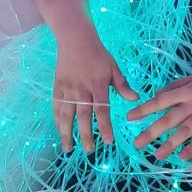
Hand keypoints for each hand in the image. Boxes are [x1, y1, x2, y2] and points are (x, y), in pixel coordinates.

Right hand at [53, 32, 139, 152]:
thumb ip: (123, 85)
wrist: (76, 40)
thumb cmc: (98, 55)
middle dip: (86, 135)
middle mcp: (82, 90)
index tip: (109, 141)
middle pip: (83, 117)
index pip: (102, 111)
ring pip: (66, 115)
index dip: (105, 127)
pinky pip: (56, 107)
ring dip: (67, 133)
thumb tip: (135, 99)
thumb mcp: (114, 68)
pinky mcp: (57, 88)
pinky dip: (57, 121)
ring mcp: (68, 90)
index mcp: (98, 86)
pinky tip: (60, 131)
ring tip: (68, 148)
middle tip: (90, 151)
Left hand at [126, 69, 191, 160]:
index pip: (160, 101)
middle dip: (151, 132)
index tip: (129, 117)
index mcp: (186, 91)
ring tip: (156, 155)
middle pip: (169, 120)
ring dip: (169, 144)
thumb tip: (158, 93)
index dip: (144, 109)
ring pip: (184, 132)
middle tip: (136, 143)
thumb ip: (176, 85)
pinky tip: (182, 156)